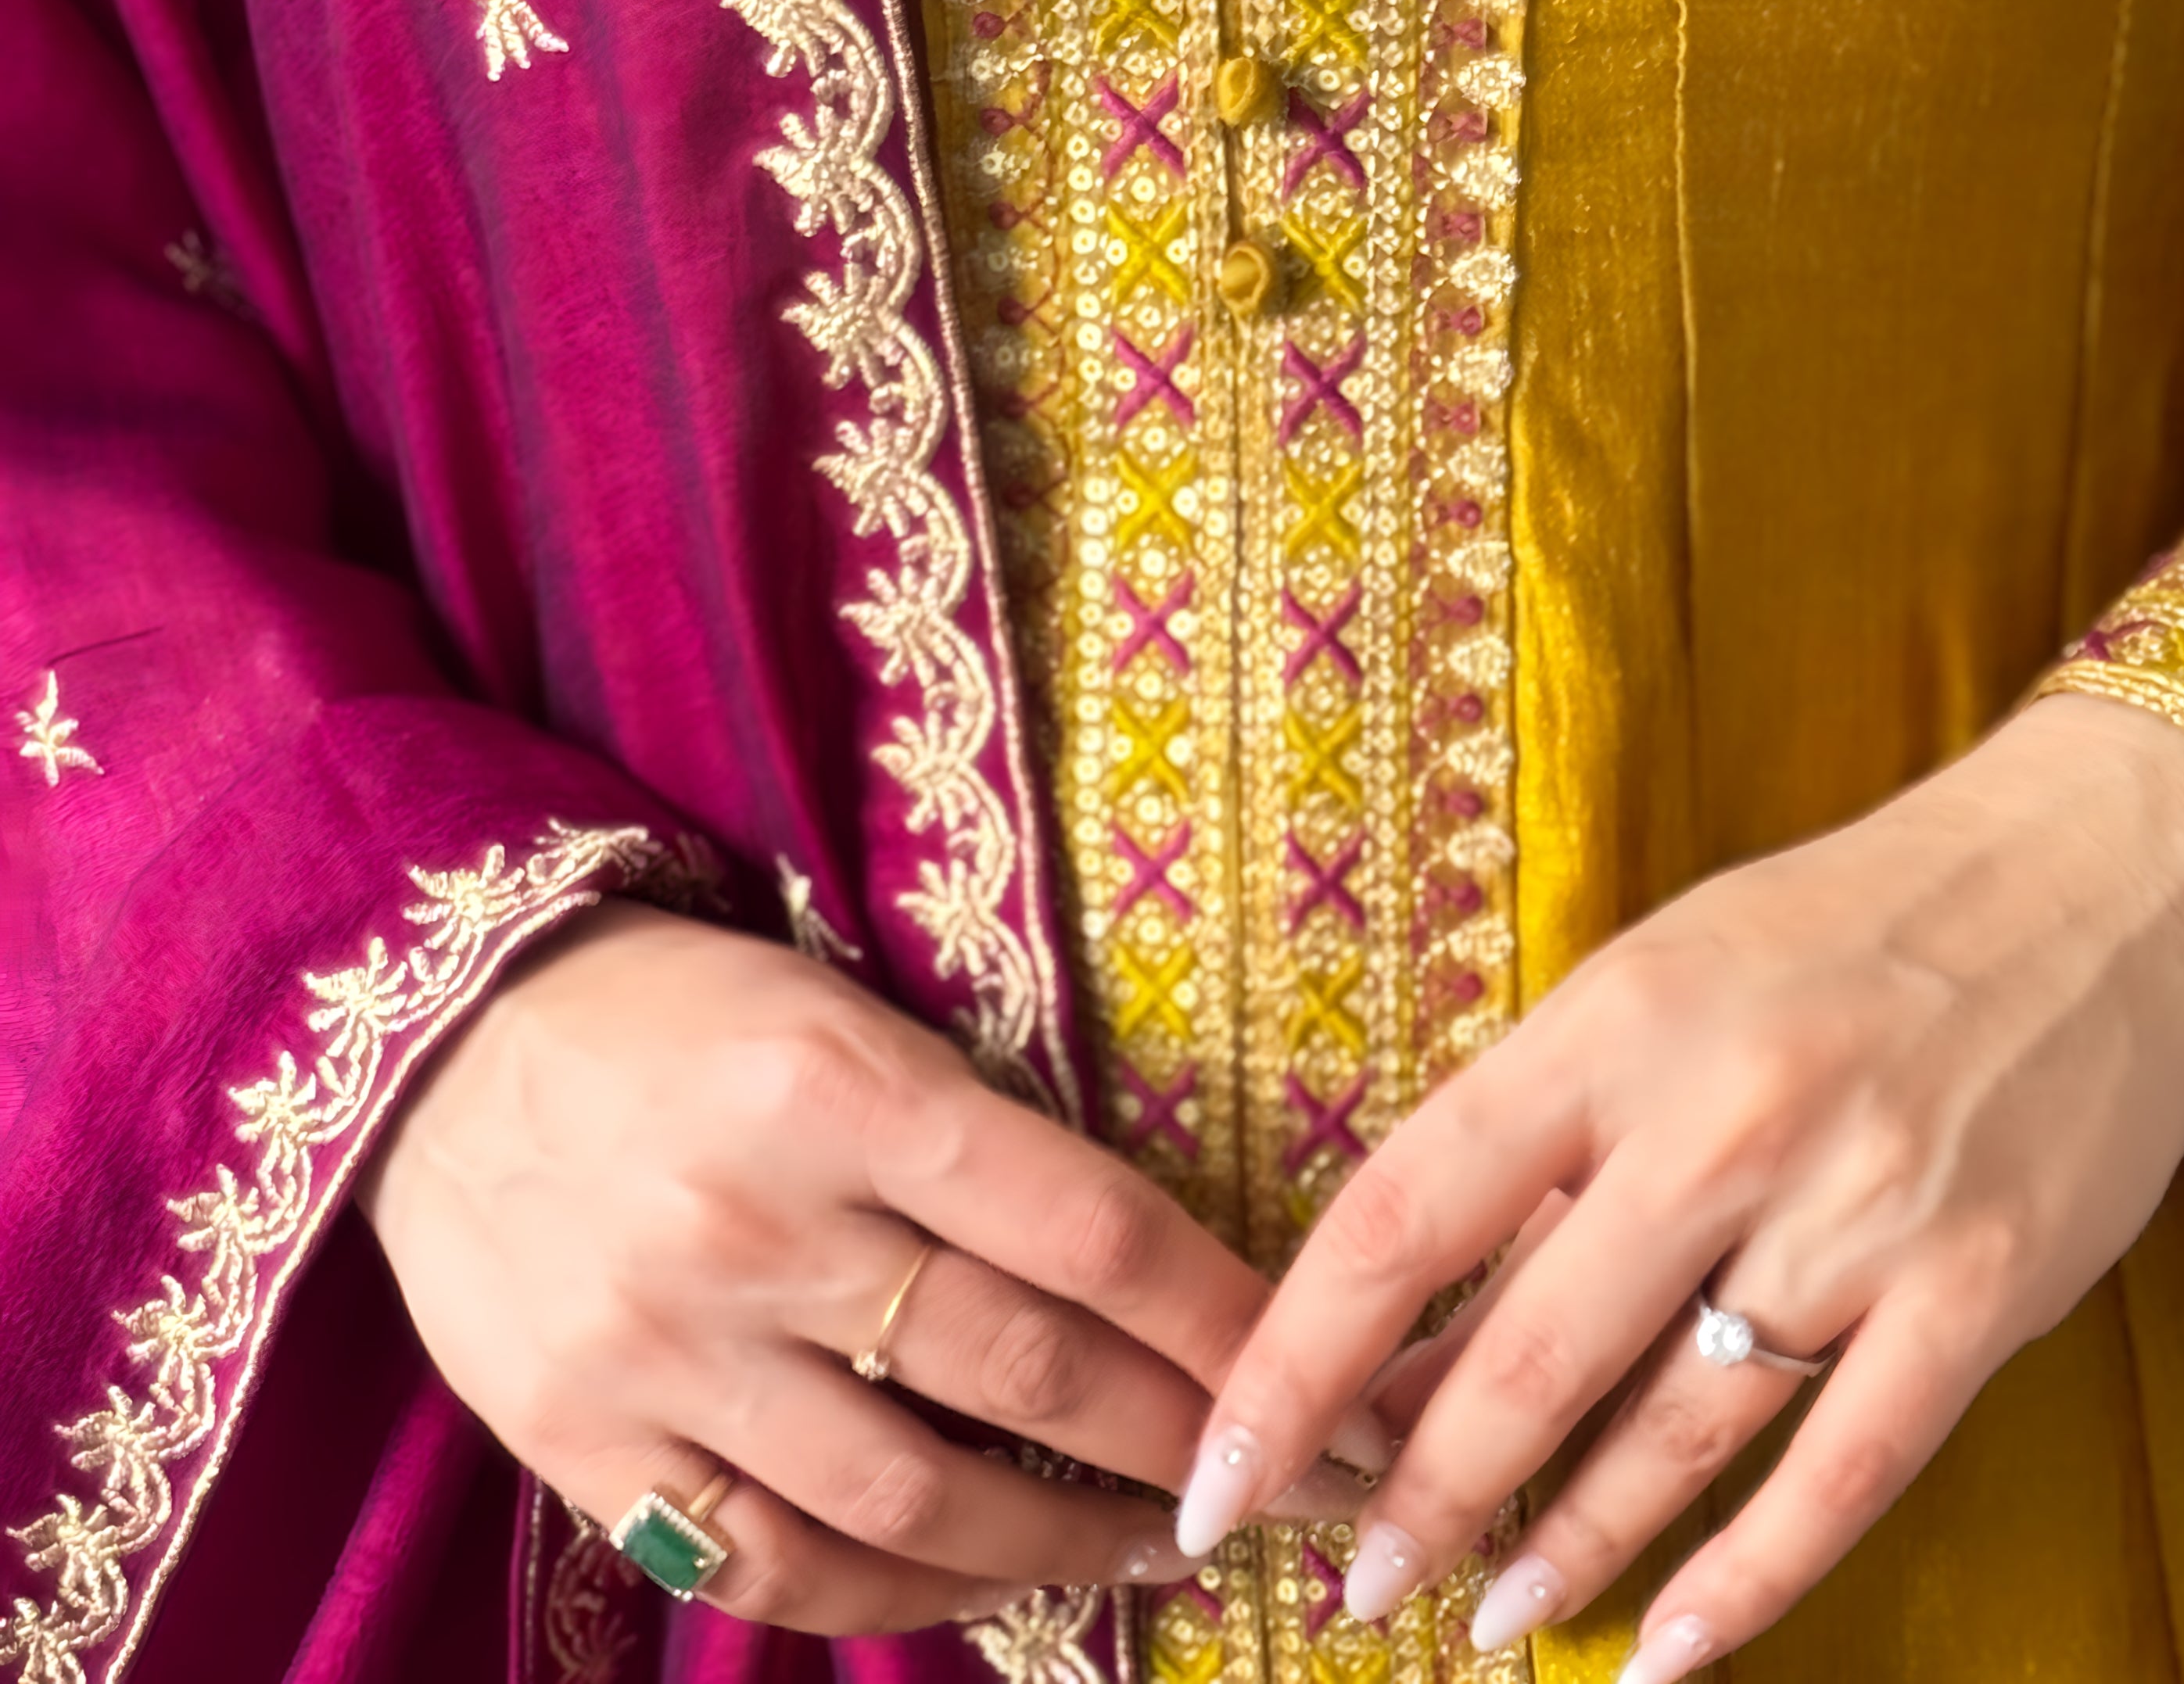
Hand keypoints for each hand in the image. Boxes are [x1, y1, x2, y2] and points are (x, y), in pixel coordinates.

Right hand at [362, 902, 1297, 1634]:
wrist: (443, 1040)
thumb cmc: (684, 1010)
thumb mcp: (844, 1013)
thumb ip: (973, 1138)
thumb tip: (1147, 1269)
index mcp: (844, 1087)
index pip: (1091, 1229)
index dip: (1223, 1319)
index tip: (1313, 1375)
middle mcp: (763, 1225)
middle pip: (1029, 1374)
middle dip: (1187, 1442)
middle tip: (1284, 1481)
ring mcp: (669, 1353)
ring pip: (916, 1503)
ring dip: (1066, 1544)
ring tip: (1156, 1546)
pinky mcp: (587, 1446)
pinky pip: (771, 1567)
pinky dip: (898, 1597)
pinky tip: (985, 1583)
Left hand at [1169, 693, 2183, 1671]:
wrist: (2095, 875)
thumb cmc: (1846, 927)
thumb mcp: (1661, 978)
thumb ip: (1549, 1133)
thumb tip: (1414, 1314)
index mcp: (1615, 1022)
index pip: (1406, 1214)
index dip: (1295, 1361)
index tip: (1219, 1471)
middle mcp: (1722, 1119)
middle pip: (1529, 1353)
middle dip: (1421, 1497)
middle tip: (1355, 1586)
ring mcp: (1857, 1214)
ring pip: (1669, 1432)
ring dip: (1564, 1548)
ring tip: (1486, 1622)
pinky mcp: (1977, 1293)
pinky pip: (1837, 1476)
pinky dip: (1742, 1584)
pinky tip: (1665, 1656)